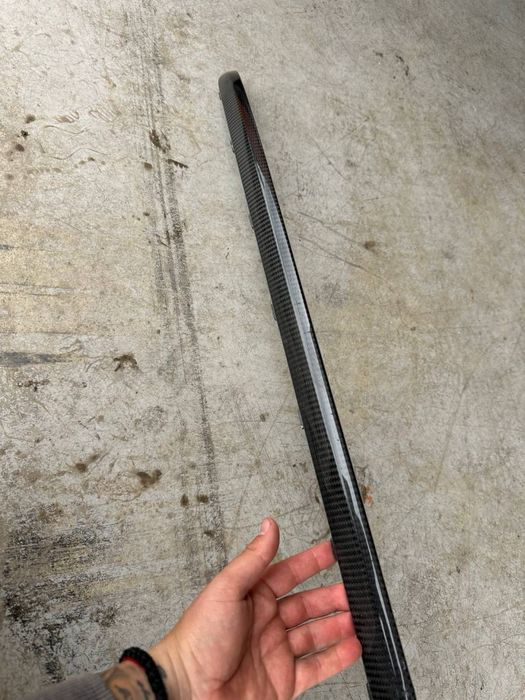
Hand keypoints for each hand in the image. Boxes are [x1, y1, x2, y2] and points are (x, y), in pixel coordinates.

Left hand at [150, 518, 360, 698]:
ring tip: (359, 616)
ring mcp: (276, 652)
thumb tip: (268, 526)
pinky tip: (353, 647)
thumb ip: (253, 559)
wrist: (188, 692)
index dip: (311, 562)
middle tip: (354, 590)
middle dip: (332, 596)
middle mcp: (266, 623)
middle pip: (307, 604)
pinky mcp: (283, 681)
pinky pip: (317, 667)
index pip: (288, 573)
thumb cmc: (197, 640)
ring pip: (316, 633)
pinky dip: (337, 657)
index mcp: (252, 598)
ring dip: (338, 624)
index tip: (332, 551)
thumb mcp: (226, 590)